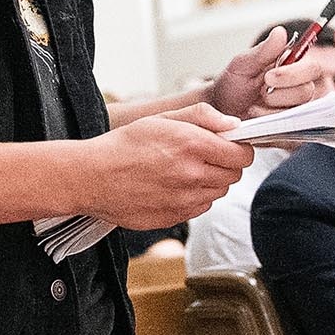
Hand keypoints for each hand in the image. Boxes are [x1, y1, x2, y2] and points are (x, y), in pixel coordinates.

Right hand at [74, 103, 251, 228]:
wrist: (92, 177)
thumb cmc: (124, 145)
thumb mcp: (162, 119)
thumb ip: (202, 116)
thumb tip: (233, 124)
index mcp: (192, 145)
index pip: (242, 154)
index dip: (239, 147)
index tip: (230, 144)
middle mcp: (192, 175)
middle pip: (234, 175)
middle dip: (225, 163)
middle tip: (205, 155)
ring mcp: (184, 200)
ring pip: (219, 192)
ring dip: (211, 181)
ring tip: (185, 170)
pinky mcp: (175, 218)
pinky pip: (201, 207)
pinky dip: (195, 197)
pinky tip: (174, 185)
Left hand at [207, 28, 331, 119]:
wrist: (220, 110)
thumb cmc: (232, 84)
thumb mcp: (243, 64)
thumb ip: (263, 50)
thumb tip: (280, 32)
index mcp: (292, 68)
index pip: (312, 68)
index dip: (293, 73)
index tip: (269, 76)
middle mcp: (298, 88)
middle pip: (307, 91)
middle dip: (280, 93)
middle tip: (260, 91)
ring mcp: (295, 110)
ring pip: (299, 111)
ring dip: (273, 109)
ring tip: (255, 105)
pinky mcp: (290, 129)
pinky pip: (292, 129)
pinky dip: (273, 124)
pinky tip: (259, 119)